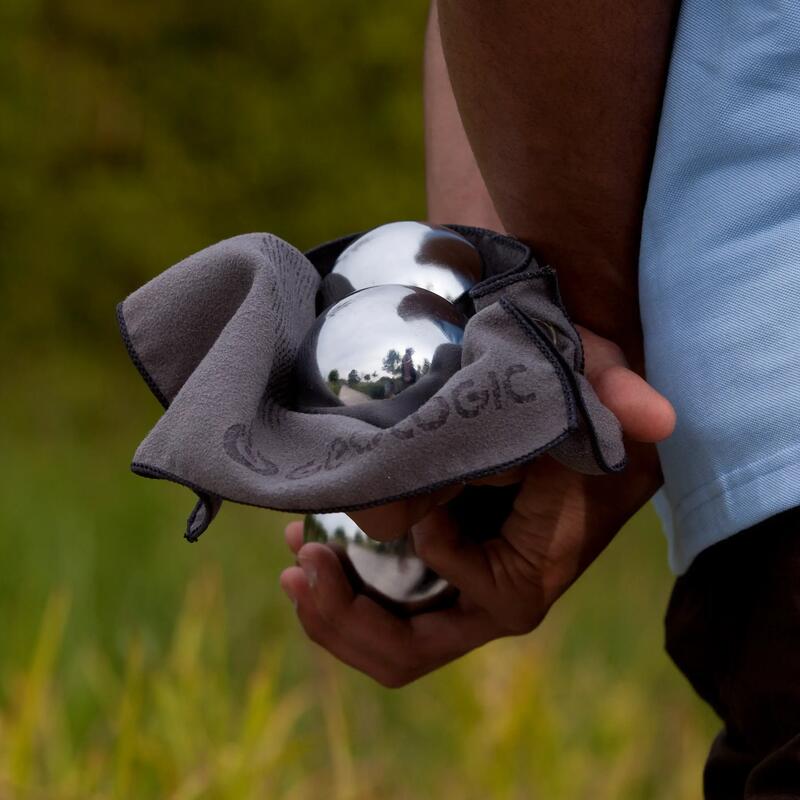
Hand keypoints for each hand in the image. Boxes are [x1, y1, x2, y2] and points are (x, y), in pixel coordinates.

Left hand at [279, 326, 674, 686]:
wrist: (564, 413)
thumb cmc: (580, 404)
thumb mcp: (598, 387)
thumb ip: (622, 398)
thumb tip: (658, 418)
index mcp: (533, 573)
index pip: (471, 597)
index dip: (437, 549)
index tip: (421, 496)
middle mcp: (492, 598)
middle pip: (407, 651)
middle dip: (345, 620)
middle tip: (300, 563)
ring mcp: (456, 589)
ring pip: (385, 638)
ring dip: (330, 608)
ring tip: (295, 556)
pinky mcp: (433, 572)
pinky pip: (381, 604)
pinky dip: (340, 583)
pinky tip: (309, 539)